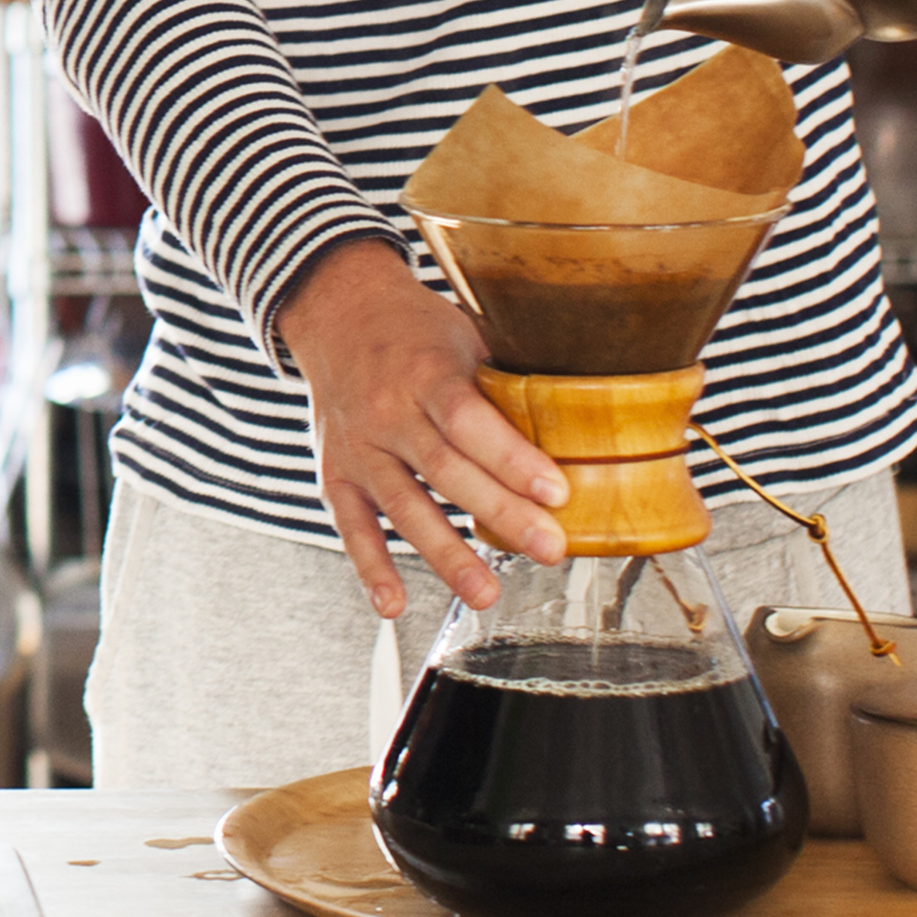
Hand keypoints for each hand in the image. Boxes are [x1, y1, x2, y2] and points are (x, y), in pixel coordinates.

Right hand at [279, 237, 569, 615]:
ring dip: (445, 555)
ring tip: (486, 594)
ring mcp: (358, 446)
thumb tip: (581, 427)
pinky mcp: (335, 473)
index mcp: (425, 370)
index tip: (558, 492)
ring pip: (404, 506)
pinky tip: (394, 604)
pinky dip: (369, 567)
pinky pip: (351, 525)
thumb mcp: (466, 334)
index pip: (468, 420)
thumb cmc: (416, 329)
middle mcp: (387, 410)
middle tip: (548, 549)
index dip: (512, 458)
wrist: (337, 312)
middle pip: (446, 470)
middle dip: (501, 514)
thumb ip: (507, 383)